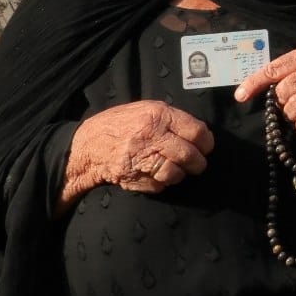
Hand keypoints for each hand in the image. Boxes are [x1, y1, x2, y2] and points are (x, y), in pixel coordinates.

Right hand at [62, 101, 213, 209]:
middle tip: (197, 165)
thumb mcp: (146, 110)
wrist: (89, 146)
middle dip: (198, 163)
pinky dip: (162, 184)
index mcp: (158, 115)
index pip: (196, 132)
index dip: (206, 143)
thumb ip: (172, 119)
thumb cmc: (122, 125)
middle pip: (189, 155)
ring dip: (180, 175)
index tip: (205, 147)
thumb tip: (200, 133)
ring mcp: (141, 158)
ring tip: (177, 171)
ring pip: (176, 173)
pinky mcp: (134, 178)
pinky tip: (156, 175)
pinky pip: (159, 186)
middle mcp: (151, 136)